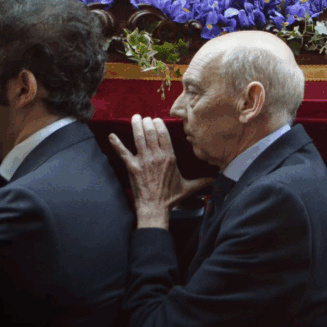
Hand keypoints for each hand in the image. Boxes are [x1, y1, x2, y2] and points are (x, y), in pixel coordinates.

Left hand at [109, 115, 212, 229]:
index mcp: (170, 157)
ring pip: (138, 138)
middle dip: (147, 122)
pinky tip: (111, 136)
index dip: (159, 125)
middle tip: (145, 118)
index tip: (156, 120)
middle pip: (150, 133)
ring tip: (135, 118)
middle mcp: (157, 156)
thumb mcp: (189, 188)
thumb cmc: (171, 197)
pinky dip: (116, 143)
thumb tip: (216, 181)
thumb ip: (202, 182)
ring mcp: (143, 160)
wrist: (155, 207)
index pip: (164, 135)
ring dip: (135, 126)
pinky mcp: (132, 167)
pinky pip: (122, 152)